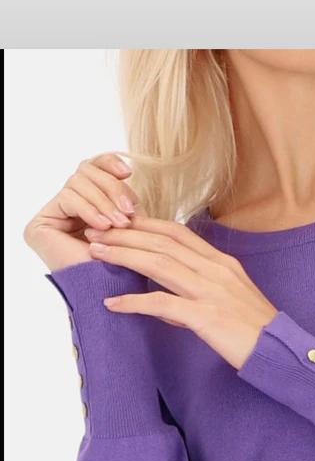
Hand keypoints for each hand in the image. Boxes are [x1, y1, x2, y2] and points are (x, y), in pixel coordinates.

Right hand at [23, 152, 138, 270]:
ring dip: (103, 202)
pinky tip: (103, 227)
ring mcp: (52, 217)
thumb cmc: (124, 268)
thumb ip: (122, 196)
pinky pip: (68, 197)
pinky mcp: (40, 225)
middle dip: (111, 189)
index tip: (127, 171)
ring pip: (77, 181)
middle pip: (85, 171)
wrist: (112, 297)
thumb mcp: (128, 224)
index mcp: (85, 207)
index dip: (108, 163)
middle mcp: (65, 210)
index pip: (91, 169)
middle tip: (129, 212)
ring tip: (119, 224)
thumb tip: (127, 167)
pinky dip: (89, 210)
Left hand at [85, 215, 278, 370]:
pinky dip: (134, 302)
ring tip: (95, 254)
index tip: (119, 223)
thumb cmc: (256, 332)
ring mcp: (211, 292)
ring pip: (159, 264)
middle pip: (162, 242)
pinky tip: (113, 304)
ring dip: (123, 256)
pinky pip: (162, 304)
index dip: (145, 224)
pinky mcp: (206, 317)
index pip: (177, 233)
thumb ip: (200, 295)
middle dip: (125, 234)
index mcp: (222, 263)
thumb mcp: (230, 302)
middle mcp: (215, 270)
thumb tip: (167, 304)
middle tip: (95, 232)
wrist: (280, 353)